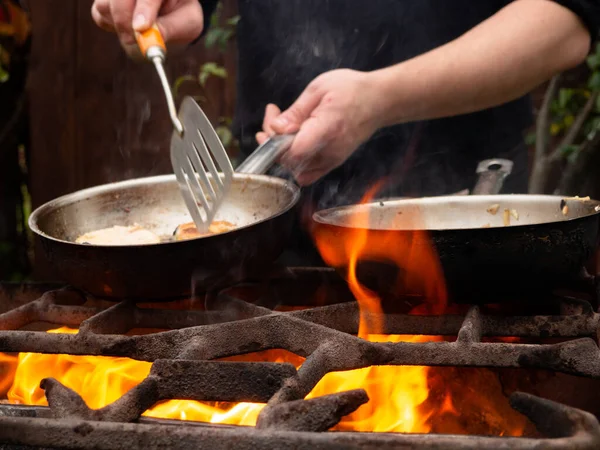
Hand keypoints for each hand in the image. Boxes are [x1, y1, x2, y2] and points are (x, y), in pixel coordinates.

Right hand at [91, 0, 203, 56]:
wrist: (172, 16)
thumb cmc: (182, 17)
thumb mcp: (187, 24)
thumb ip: (170, 28)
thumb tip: (146, 36)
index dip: (144, 8)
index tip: (141, 28)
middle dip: (124, 19)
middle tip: (134, 40)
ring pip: (105, 4)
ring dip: (119, 25)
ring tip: (139, 33)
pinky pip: (99, 13)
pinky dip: (111, 26)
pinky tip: (128, 28)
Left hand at [257, 69, 381, 185]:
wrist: (380, 101)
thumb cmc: (352, 90)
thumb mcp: (319, 89)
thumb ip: (296, 111)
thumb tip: (276, 128)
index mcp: (327, 129)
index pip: (294, 152)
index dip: (275, 141)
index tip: (272, 120)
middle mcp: (330, 151)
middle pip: (290, 161)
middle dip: (273, 141)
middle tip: (274, 117)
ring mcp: (332, 160)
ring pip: (295, 169)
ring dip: (282, 151)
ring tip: (282, 128)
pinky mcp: (332, 163)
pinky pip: (307, 174)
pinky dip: (294, 162)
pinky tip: (293, 142)